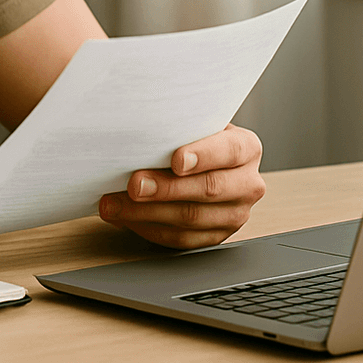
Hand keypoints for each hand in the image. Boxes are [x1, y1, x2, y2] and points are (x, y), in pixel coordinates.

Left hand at [98, 124, 264, 248]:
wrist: (200, 161)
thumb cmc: (192, 138)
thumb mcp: (193, 124)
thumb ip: (178, 126)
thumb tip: (141, 128)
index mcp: (246, 148)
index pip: (229, 151)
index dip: (203, 155)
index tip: (176, 160)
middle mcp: (247, 184)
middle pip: (209, 188)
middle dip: (167, 188)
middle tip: (135, 184)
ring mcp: (234, 214)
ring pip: (191, 218)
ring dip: (147, 212)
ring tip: (115, 203)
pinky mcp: (215, 237)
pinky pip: (180, 239)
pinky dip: (148, 227)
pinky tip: (125, 217)